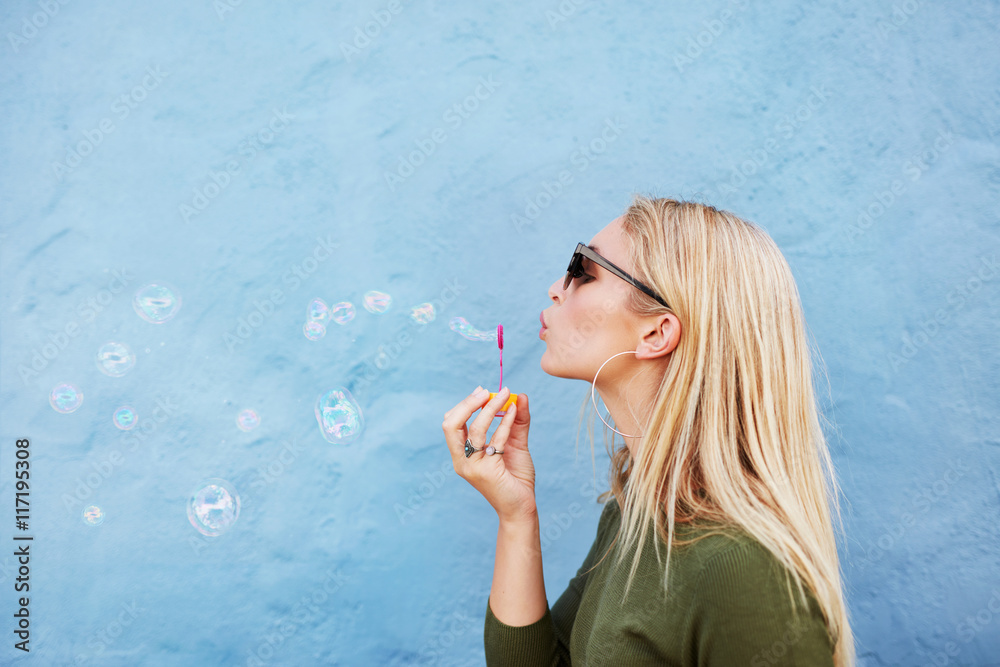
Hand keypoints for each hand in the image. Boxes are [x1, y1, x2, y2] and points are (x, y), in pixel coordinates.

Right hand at [442, 386, 536, 523]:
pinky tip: (514, 410)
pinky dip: (505, 421)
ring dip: (491, 408)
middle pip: (451, 425)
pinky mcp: (489, 472)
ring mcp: (474, 467)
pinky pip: (496, 440)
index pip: (451, 424)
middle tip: (486, 391)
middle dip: (467, 404)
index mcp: (462, 454)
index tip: (483, 391)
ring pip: (475, 429)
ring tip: (506, 395)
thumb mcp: (514, 444)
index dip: (464, 405)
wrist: (522, 508)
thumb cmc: (515, 477)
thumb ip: (516, 421)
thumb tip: (519, 395)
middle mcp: (462, 460)